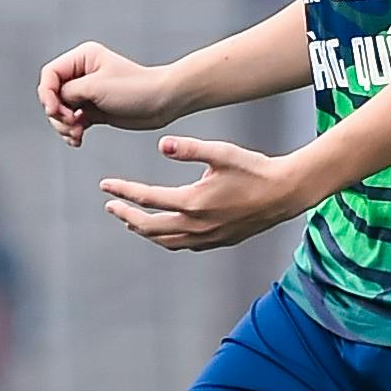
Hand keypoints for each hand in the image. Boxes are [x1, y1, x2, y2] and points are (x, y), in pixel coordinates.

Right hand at [39, 40, 178, 144]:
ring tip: (77, 134)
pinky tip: (78, 139)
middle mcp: (82, 74)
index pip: (50, 74)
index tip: (54, 111)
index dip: (46, 94)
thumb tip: (55, 101)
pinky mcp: (93, 110)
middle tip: (72, 123)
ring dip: (64, 126)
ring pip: (61, 111)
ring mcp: (88, 93)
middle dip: (58, 114)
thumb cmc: (136, 89)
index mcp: (83, 58)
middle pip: (53, 95)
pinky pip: (72, 122)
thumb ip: (69, 92)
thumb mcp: (96, 87)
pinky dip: (72, 132)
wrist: (162, 103)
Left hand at [99, 133, 305, 252]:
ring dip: (144, 231)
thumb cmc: (254, 168)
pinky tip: (164, 232)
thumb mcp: (221, 152)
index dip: (123, 191)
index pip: (147, 198)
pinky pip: (183, 245)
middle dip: (126, 216)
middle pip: (149, 227)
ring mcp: (207, 237)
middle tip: (111, 206)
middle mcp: (197, 225)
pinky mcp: (219, 241)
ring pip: (165, 241)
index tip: (105, 186)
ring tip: (130, 221)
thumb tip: (161, 145)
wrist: (286, 192)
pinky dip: (166, 239)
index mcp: (193, 201)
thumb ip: (189, 148)